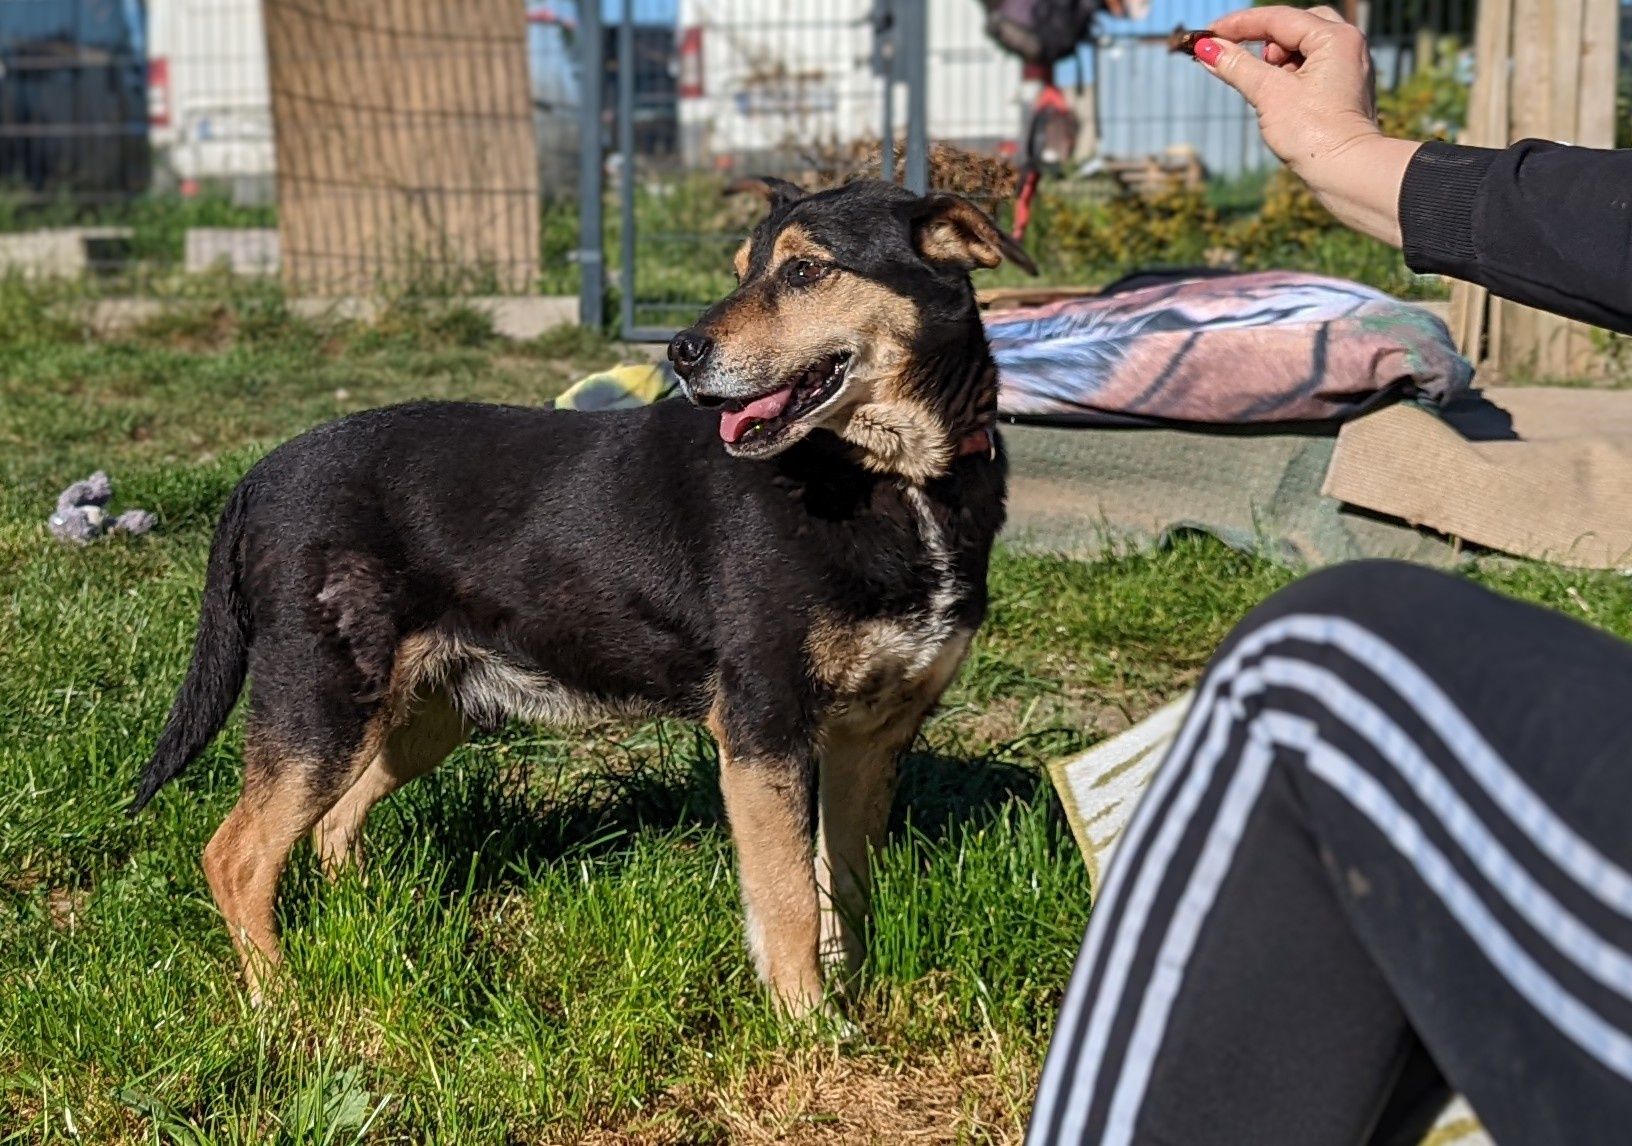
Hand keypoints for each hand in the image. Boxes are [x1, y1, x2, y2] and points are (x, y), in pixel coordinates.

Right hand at [1192, 6, 1421, 246]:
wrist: (1348, 172)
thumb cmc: (1313, 134)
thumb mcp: (1267, 94)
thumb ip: (1236, 66)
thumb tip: (1206, 50)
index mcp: (1335, 37)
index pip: (1277, 18)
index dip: (1237, 25)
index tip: (1206, 36)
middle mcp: (1348, 43)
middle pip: (1294, 25)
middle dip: (1263, 40)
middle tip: (1241, 61)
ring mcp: (1350, 65)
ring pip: (1303, 45)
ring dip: (1277, 60)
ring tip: (1267, 90)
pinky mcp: (1345, 86)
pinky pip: (1313, 65)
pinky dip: (1291, 73)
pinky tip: (1280, 97)